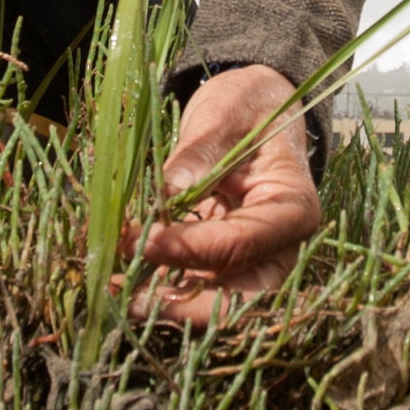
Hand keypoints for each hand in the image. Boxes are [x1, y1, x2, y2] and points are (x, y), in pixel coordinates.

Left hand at [125, 65, 320, 326]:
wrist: (254, 109)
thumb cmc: (246, 107)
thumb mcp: (224, 118)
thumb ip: (196, 158)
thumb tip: (161, 196)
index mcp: (292, 209)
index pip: (240, 244)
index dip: (191, 250)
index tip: (145, 242)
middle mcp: (279, 247)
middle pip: (238, 299)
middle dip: (182, 302)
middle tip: (128, 290)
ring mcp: (252, 260)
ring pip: (213, 301)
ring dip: (165, 301)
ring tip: (116, 289)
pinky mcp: (223, 261)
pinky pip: (196, 284)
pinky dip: (161, 284)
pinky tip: (124, 279)